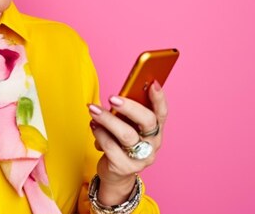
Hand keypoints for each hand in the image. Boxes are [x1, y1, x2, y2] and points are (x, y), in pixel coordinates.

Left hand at [87, 81, 167, 204]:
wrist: (116, 173)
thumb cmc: (121, 142)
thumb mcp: (127, 126)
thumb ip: (126, 114)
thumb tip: (117, 96)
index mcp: (156, 130)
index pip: (162, 112)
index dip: (159, 98)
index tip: (152, 82)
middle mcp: (153, 144)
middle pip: (147, 121)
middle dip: (129, 107)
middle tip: (111, 98)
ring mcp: (141, 158)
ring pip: (126, 135)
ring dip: (107, 119)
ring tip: (93, 109)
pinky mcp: (124, 167)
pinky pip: (111, 147)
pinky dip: (99, 133)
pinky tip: (93, 126)